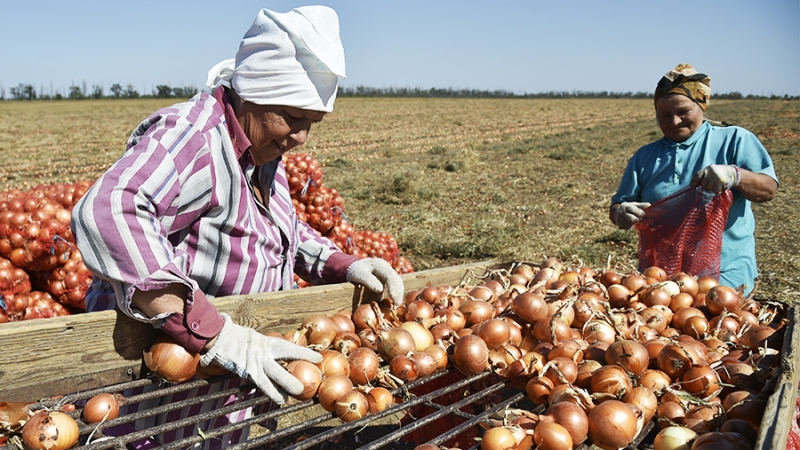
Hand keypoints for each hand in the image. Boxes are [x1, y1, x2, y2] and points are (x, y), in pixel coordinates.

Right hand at [200, 314, 321, 403]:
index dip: (305, 354)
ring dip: (280, 392)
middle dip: (292, 379)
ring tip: (289, 400)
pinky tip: (277, 398)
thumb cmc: (239, 337)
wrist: (219, 337)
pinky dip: (269, 392)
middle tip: (303, 388)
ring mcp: (253, 365)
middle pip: (281, 368)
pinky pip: (260, 384)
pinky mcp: (245, 373)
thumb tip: (282, 354)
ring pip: (270, 381)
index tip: (318, 358)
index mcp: (267, 343)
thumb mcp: (257, 338)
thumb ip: (269, 347)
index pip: (290, 349)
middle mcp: (262, 354)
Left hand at [346, 257, 404, 305]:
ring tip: (395, 306)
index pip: (390, 277)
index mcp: (380, 265)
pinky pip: (394, 288)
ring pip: (397, 285)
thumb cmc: (354, 271)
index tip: (393, 299)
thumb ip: (368, 280)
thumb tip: (380, 290)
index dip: (393, 288)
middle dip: (398, 293)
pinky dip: (394, 296)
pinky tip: (392, 304)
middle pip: (397, 281)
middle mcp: (387, 269)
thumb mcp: (357, 273)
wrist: (354, 268)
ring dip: (398, 295)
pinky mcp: (387, 282)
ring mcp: (388, 275)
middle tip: (396, 305)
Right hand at [614, 202, 650, 229]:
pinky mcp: (620, 225)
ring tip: (633, 218)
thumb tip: (650, 205)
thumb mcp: (634, 205)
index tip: (643, 214)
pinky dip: (631, 225)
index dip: (640, 213)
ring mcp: (619, 219)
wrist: (617, 212)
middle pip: (632, 219)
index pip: (634, 210)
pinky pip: (628, 227)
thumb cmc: (629, 208)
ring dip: (635, 222)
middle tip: (639, 217)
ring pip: (631, 223)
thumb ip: (642, 205)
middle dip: (637, 219)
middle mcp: (621, 212)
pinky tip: (629, 222)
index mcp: (625, 206)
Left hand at [691, 164, 739, 192]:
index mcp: (707, 169)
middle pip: (703, 184)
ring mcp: (717, 177)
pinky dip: (717, 190)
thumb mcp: (710, 172)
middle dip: (705, 186)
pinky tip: (720, 186)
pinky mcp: (722, 182)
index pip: (697, 175)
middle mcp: (711, 172)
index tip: (691, 187)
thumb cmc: (717, 173)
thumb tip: (692, 186)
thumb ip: (703, 177)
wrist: (732, 172)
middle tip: (711, 184)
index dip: (693, 182)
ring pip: (709, 188)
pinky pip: (716, 190)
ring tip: (716, 184)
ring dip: (712, 188)